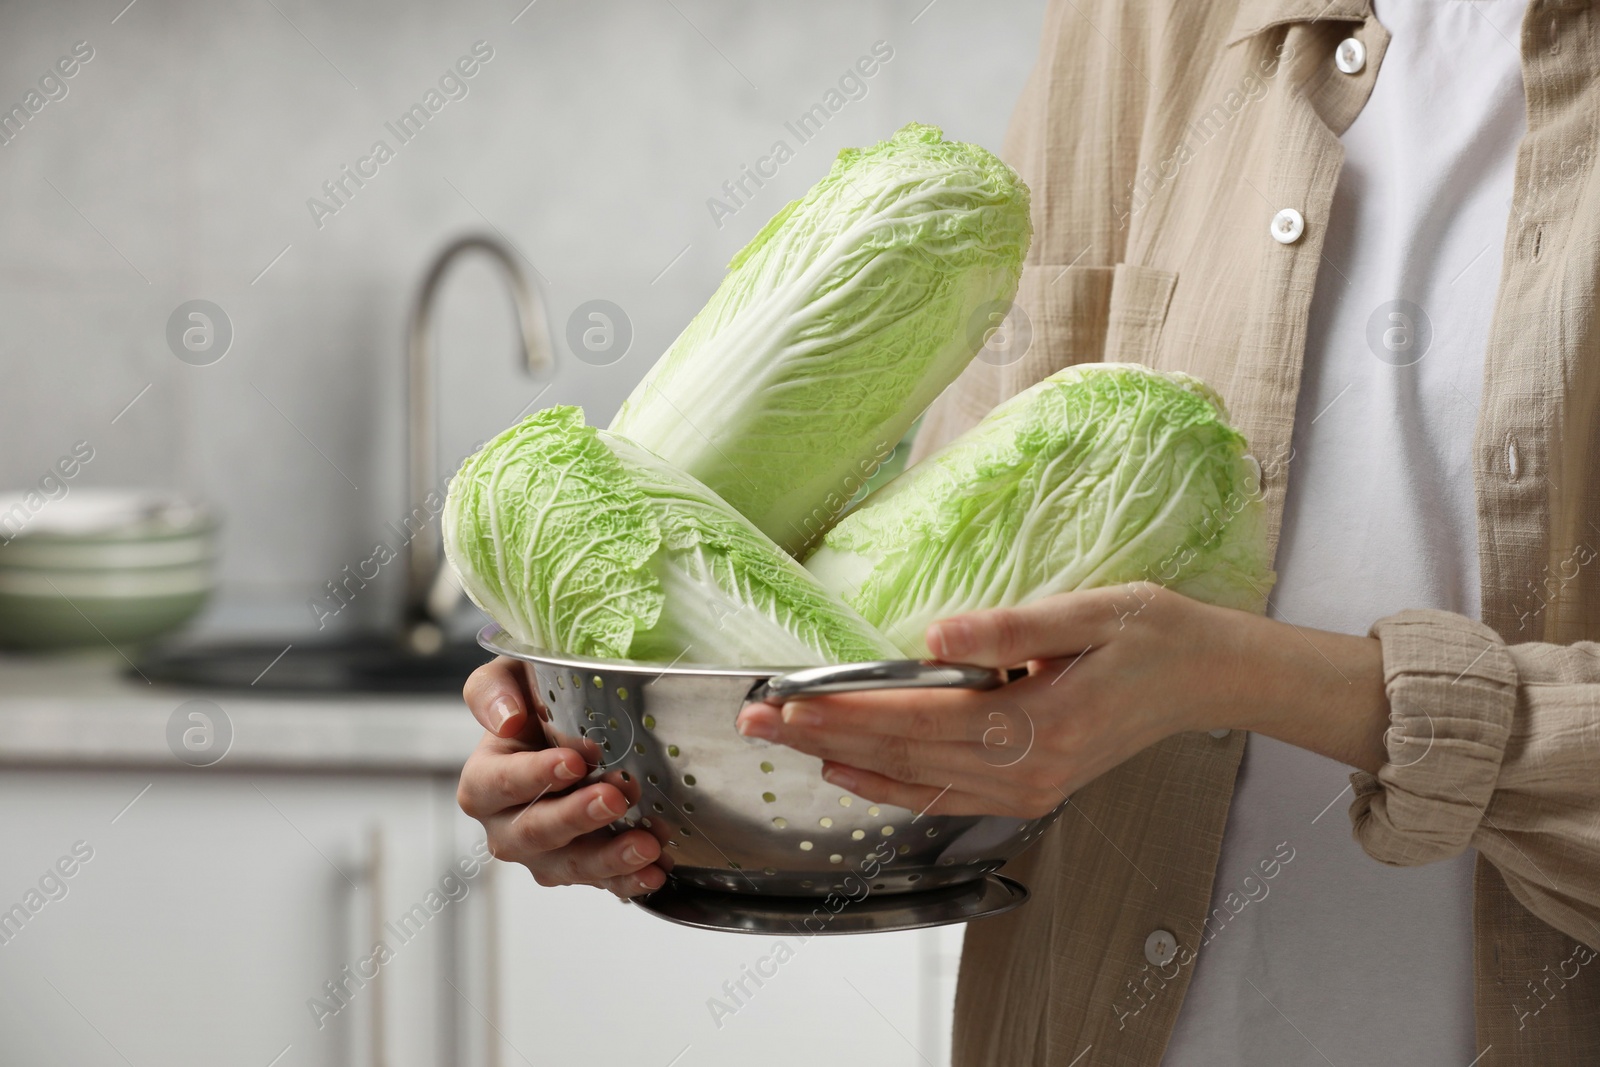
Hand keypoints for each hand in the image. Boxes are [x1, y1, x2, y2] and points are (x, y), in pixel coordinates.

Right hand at [457, 657, 666, 897]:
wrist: (564, 728)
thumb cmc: (533, 703)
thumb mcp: (508, 679)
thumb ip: (494, 691)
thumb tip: (507, 719)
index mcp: (482, 783)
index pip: (499, 785)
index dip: (534, 776)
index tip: (574, 762)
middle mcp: (506, 826)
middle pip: (534, 832)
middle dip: (577, 817)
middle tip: (615, 798)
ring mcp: (543, 855)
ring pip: (570, 866)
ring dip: (610, 857)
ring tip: (647, 844)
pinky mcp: (580, 869)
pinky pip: (602, 882)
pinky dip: (631, 878)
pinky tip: (655, 870)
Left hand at [734, 584, 1388, 817]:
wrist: (1210, 679)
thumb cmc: (1154, 636)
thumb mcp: (1090, 612)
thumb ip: (1009, 628)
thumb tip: (934, 637)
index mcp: (1033, 721)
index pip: (912, 718)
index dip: (841, 710)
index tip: (782, 698)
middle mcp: (1024, 766)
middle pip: (901, 754)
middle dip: (822, 736)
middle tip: (756, 719)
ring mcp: (1027, 786)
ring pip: (916, 783)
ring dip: (846, 763)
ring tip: (787, 745)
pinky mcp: (1032, 787)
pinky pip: (946, 798)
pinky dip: (894, 789)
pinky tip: (855, 777)